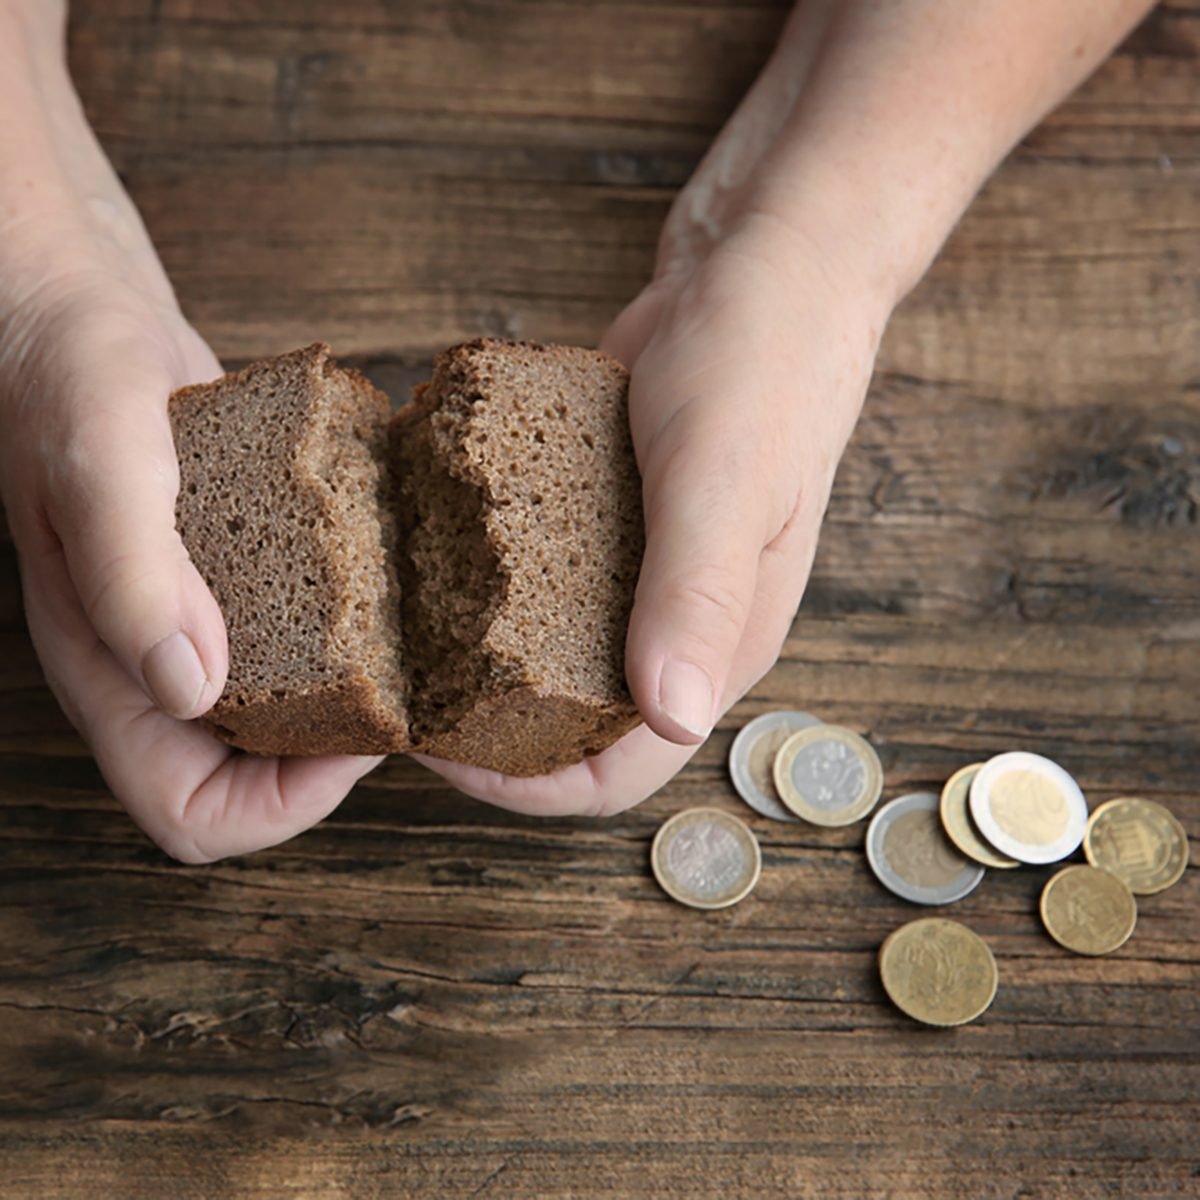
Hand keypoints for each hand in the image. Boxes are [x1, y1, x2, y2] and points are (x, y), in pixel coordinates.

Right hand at [0, 177, 381, 864]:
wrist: (84, 319)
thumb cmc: (71, 379)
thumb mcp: (100, 465)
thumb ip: (134, 574)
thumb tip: (195, 688)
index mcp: (113, 675)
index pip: (193, 812)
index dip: (282, 805)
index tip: (358, 735)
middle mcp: (161, 667)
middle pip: (255, 779)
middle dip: (337, 756)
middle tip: (407, 683)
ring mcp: (200, 626)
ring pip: (286, 717)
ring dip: (356, 698)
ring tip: (417, 642)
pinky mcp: (237, 582)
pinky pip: (300, 643)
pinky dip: (353, 635)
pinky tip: (395, 588)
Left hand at [417, 206, 889, 814]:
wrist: (759, 271)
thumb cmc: (761, 370)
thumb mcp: (724, 479)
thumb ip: (696, 595)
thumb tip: (670, 716)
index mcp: (717, 646)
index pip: (619, 770)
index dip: (525, 784)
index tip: (436, 751)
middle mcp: (675, 625)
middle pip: (571, 727)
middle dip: (484, 731)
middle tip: (400, 693)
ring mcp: (639, 574)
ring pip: (550, 658)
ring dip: (475, 661)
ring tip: (398, 632)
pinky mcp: (607, 522)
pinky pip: (540, 580)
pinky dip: (485, 582)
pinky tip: (433, 555)